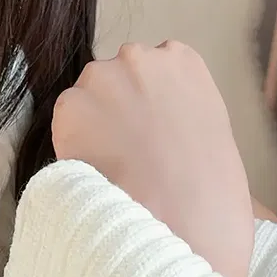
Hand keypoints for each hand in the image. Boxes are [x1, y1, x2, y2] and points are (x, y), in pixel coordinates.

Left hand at [51, 42, 253, 276]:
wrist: (185, 219)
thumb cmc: (211, 186)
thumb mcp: (209, 127)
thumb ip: (175, 106)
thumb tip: (149, 117)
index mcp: (181, 59)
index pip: (148, 69)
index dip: (143, 104)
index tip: (146, 131)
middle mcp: (139, 57)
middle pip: (112, 78)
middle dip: (115, 108)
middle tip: (126, 150)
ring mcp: (102, 78)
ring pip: (85, 99)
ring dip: (91, 126)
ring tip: (112, 166)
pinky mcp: (70, 106)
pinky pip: (65, 125)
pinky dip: (73, 147)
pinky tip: (96, 170)